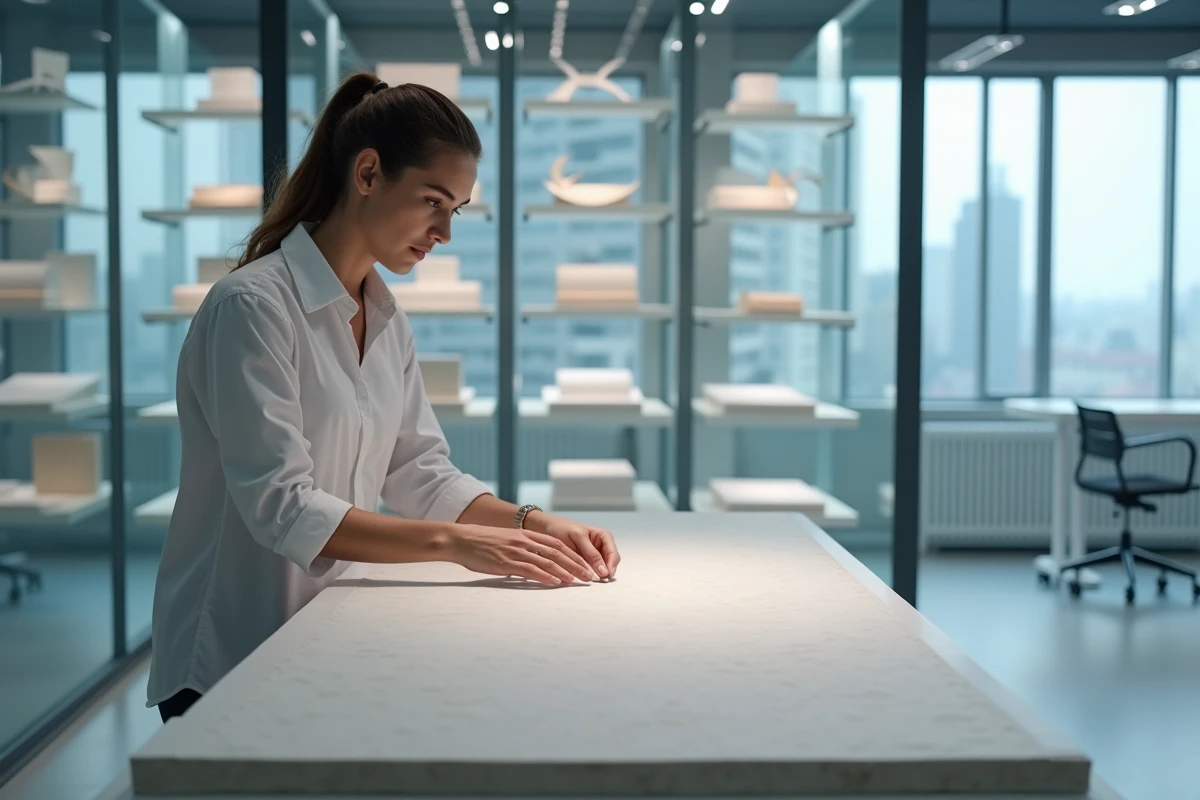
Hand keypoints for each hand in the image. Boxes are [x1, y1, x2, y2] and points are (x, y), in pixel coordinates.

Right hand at [446, 524, 597, 586]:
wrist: (460, 540)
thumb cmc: (481, 543)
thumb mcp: (506, 540)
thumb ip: (522, 548)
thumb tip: (534, 563)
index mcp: (525, 535)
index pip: (556, 544)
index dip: (573, 555)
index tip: (585, 564)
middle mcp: (524, 541)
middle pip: (557, 552)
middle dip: (576, 564)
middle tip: (589, 575)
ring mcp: (516, 551)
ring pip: (547, 561)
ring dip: (565, 571)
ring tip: (578, 580)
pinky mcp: (506, 562)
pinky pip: (530, 569)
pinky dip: (545, 576)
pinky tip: (556, 582)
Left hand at [524, 512, 619, 579]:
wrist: (548, 528)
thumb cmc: (563, 528)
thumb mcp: (578, 538)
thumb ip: (591, 553)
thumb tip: (604, 570)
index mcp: (603, 536)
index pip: (612, 552)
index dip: (611, 564)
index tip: (606, 575)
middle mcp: (602, 545)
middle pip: (612, 560)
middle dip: (608, 570)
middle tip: (601, 581)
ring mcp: (595, 554)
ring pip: (605, 566)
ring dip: (602, 574)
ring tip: (595, 580)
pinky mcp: (587, 561)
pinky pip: (594, 569)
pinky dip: (593, 574)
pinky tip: (588, 577)